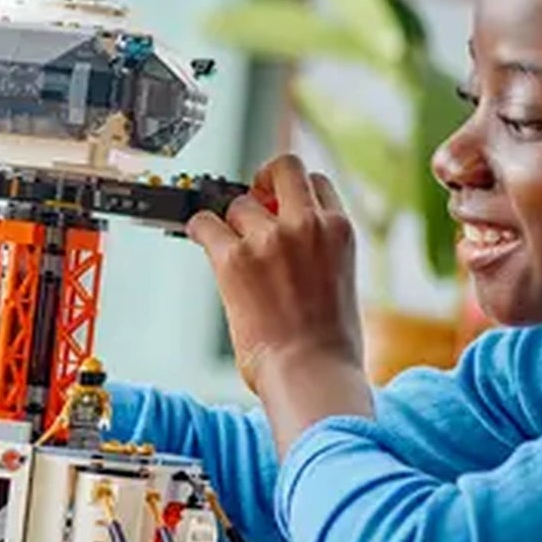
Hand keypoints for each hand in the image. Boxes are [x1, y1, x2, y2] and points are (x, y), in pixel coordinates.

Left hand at [185, 153, 367, 399]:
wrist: (311, 373)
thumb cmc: (329, 346)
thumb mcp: (341, 283)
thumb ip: (320, 252)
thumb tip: (288, 247)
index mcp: (339, 231)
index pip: (316, 184)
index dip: (294, 193)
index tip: (280, 204)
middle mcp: (307, 225)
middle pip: (283, 168)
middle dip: (264, 179)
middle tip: (252, 199)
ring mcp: (269, 239)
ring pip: (239, 204)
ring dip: (232, 223)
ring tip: (231, 249)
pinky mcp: (233, 259)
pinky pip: (205, 223)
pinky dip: (199, 229)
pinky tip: (200, 238)